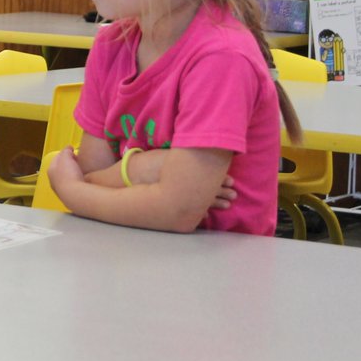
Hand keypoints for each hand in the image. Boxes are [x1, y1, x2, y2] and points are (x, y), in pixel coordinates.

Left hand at [47, 146, 85, 192]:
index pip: (57, 158)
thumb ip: (66, 151)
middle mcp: (53, 180)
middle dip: (68, 162)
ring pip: (65, 176)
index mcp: (51, 169)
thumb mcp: (66, 158)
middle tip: (77, 159)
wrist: (74, 195)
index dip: (65, 152)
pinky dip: (74, 179)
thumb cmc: (68, 175)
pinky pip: (71, 184)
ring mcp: (60, 189)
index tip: (73, 149)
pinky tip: (81, 179)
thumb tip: (68, 148)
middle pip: (61, 167)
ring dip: (71, 171)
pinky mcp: (68, 195)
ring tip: (80, 168)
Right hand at [121, 150, 235, 207]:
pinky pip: (189, 210)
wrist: (126, 180)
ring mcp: (178, 199)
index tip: (231, 180)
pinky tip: (208, 214)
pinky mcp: (171, 206)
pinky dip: (200, 211)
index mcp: (185, 174)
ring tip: (227, 204)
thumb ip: (181, 153)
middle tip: (234, 193)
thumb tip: (199, 146)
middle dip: (222, 193)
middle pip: (208, 192)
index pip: (209, 178)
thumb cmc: (145, 164)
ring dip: (216, 203)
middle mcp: (184, 188)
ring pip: (202, 203)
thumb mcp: (165, 155)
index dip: (221, 180)